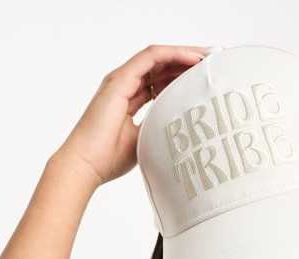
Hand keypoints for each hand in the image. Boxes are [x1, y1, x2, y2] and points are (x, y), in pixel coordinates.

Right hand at [51, 43, 207, 185]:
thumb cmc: (108, 159)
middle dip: (187, 64)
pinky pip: (151, 57)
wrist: (86, 164)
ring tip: (207, 58)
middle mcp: (124, 86)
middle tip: (212, 65)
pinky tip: (192, 59)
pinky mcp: (120, 79)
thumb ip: (158, 129)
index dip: (181, 79)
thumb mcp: (144, 141)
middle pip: (160, 67)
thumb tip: (180, 130)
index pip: (159, 82)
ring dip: (184, 54)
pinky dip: (173, 54)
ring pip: (158, 57)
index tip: (203, 82)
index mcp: (128, 101)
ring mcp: (121, 81)